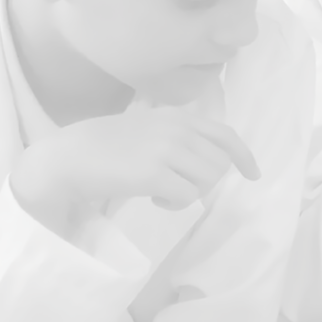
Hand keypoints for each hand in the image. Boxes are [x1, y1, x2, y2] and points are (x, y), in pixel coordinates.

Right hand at [8, 106, 259, 238]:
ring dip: (191, 193)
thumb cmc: (103, 146)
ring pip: (208, 181)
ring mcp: (167, 150)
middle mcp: (177, 129)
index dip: (244, 156)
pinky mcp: (155, 174)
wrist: (68, 157)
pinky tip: (154, 199)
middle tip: (177, 185)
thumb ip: (176, 137)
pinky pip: (188, 197)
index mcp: (176, 116)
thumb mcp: (146, 129)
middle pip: (220, 164)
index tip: (253, 175)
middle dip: (205, 182)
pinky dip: (175, 204)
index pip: (225, 134)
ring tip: (164, 192)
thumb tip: (207, 161)